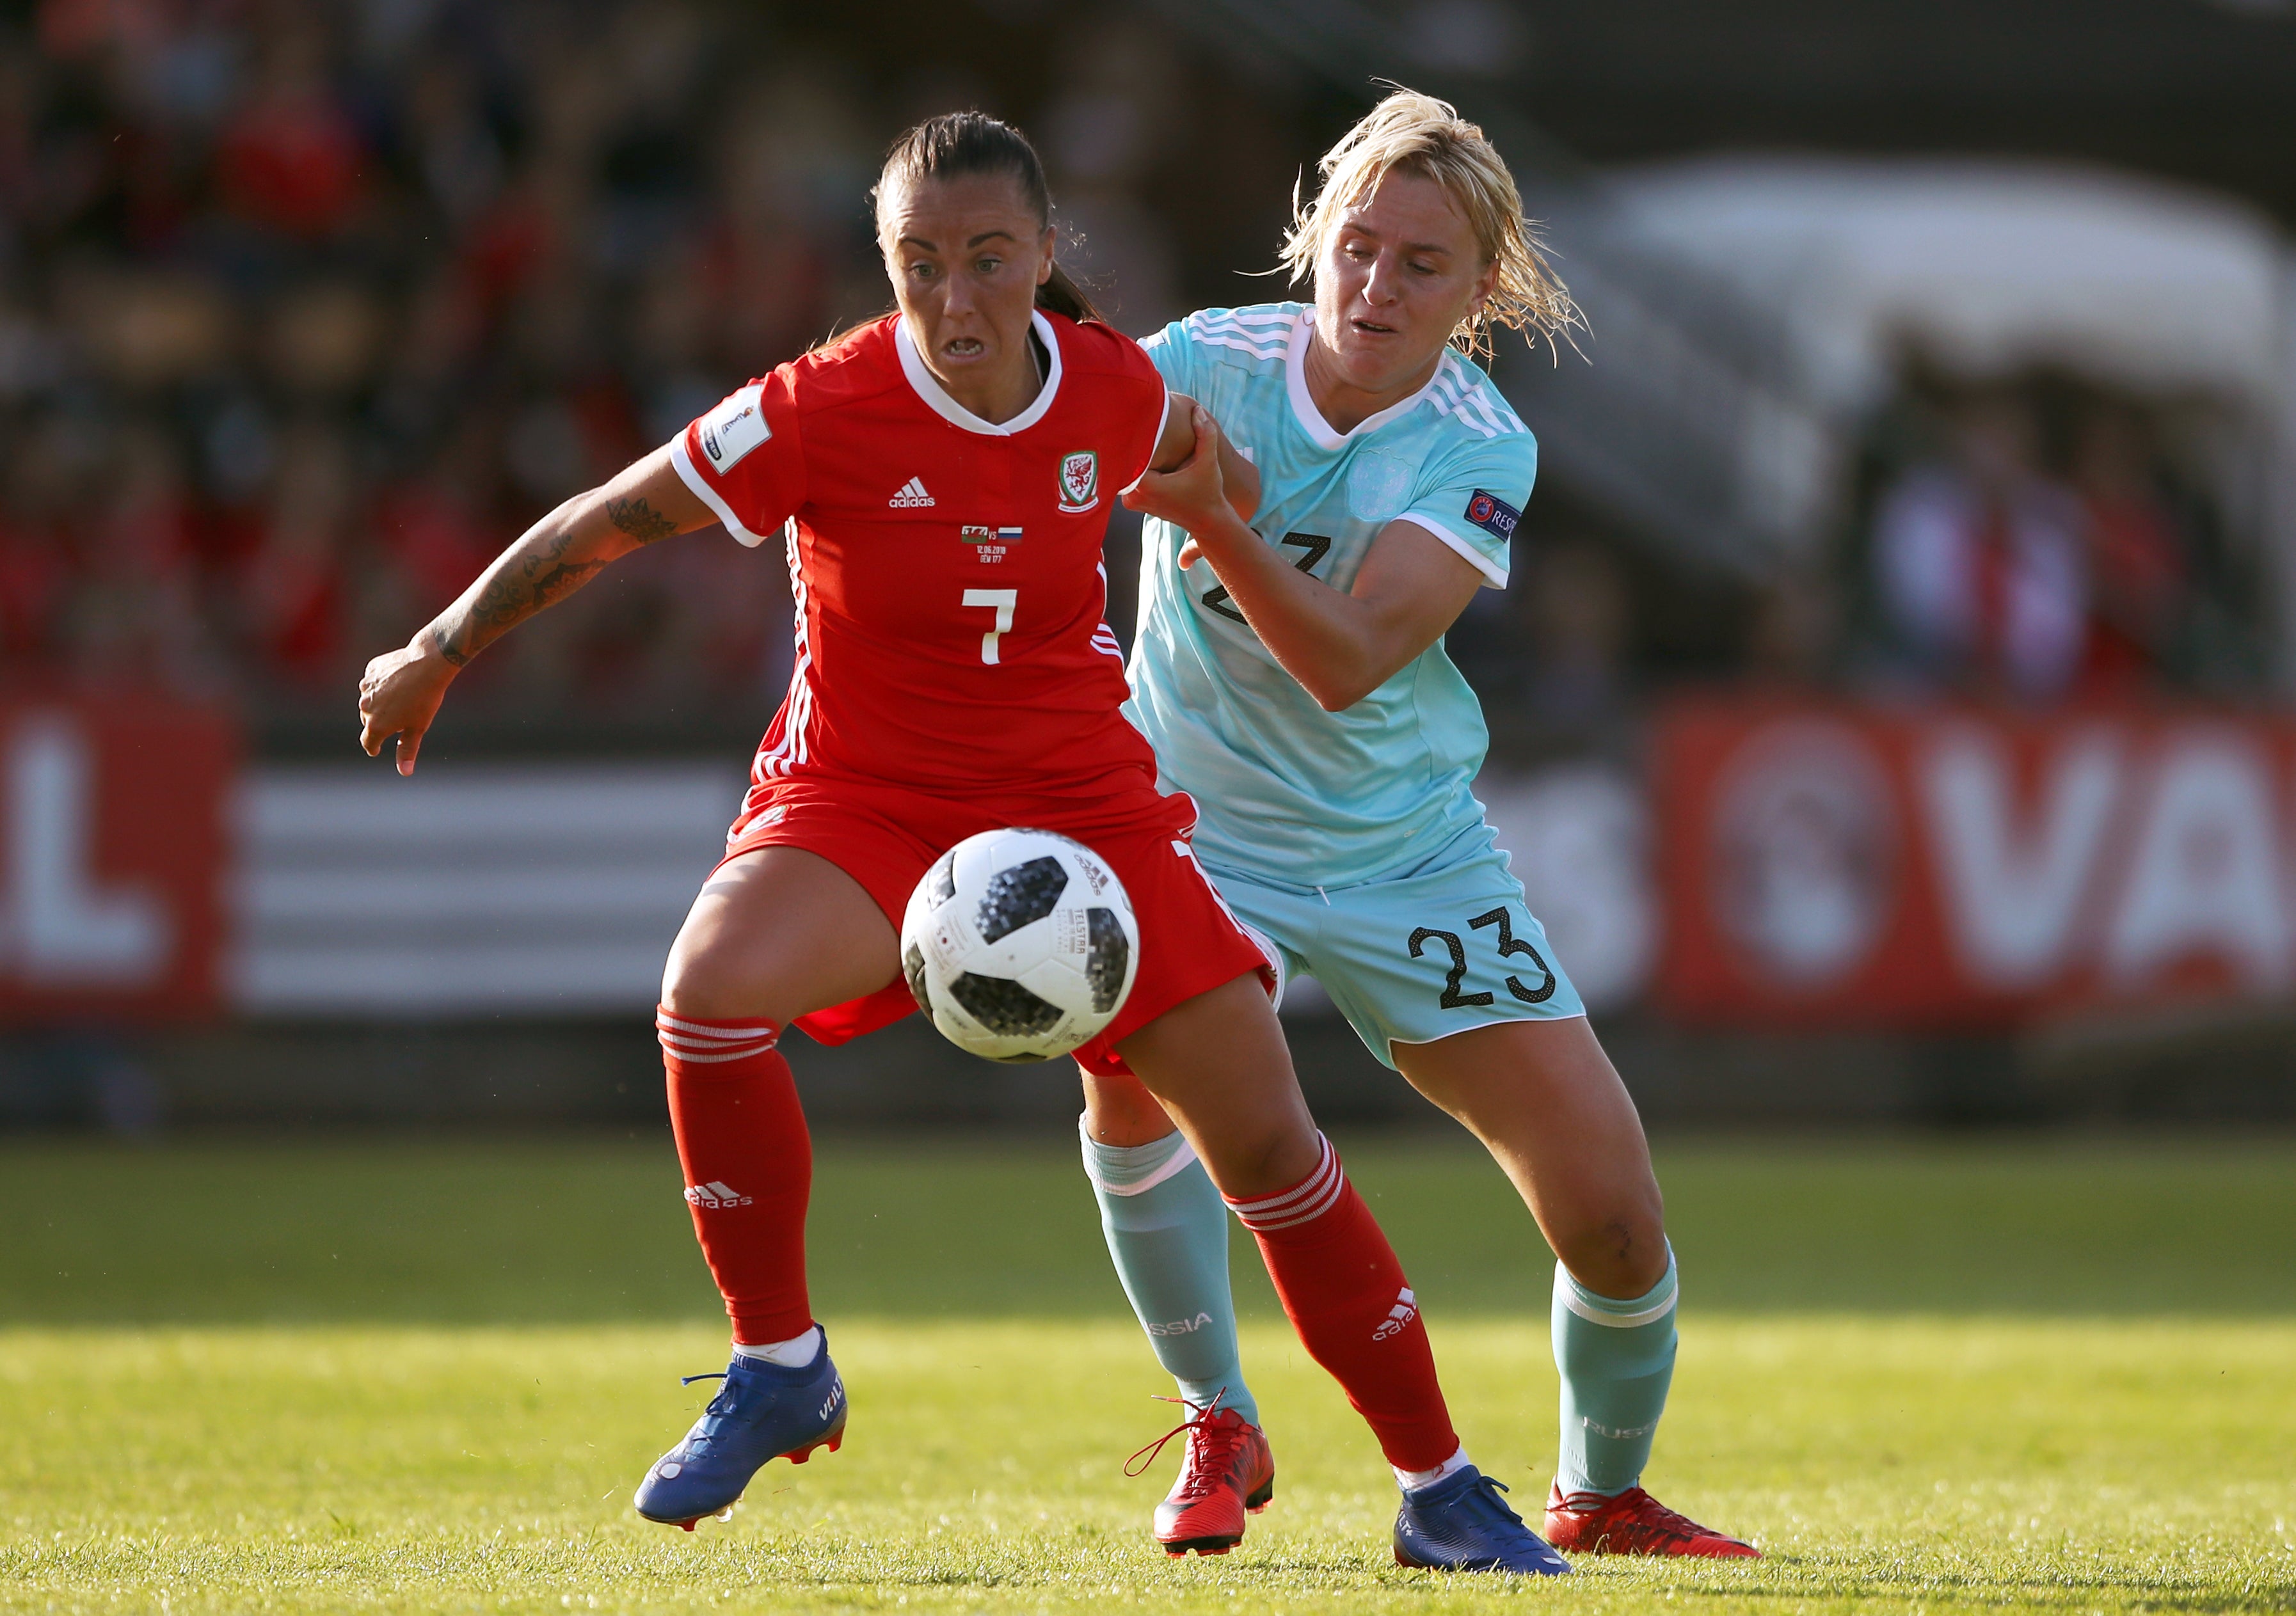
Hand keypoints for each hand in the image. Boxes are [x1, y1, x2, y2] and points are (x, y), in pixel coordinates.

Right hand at [357, 638, 455, 775]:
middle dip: (381, 723)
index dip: (374, 747)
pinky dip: (382, 685)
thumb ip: (407, 750)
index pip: (369, 742)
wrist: (428, 664)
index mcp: (376, 725)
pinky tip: (398, 681)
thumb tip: (404, 772)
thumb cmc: (426, 699)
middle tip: (400, 717)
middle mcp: (365, 707)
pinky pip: (373, 682)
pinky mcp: (371, 671)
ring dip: (381, 702)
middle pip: (369, 721)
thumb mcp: (418, 728)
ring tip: (402, 697)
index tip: (377, 749)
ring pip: (370, 700)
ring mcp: (366, 687)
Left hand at [1122, 403, 1229, 555]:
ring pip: (1122, 470)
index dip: (1129, 438)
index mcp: (1149, 486)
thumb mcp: (1209, 462)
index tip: (1131, 422)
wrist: (1206, 520)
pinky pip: (1125, 478)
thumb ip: (1205, 434)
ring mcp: (1131, 501)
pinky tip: (1139, 452)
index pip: (1126, 455)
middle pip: (1121, 462)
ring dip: (1129, 455)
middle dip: (1128, 444)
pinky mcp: (1132, 502)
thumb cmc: (1208, 491)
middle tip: (1127, 422)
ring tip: (1133, 435)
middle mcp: (1135, 496)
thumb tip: (1196, 411)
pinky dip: (1131, 466)